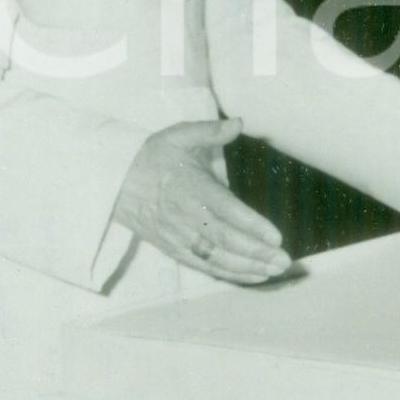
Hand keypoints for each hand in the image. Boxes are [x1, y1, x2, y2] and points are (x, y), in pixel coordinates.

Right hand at [113, 118, 290, 283]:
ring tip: (275, 271)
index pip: (225, 210)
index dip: (251, 225)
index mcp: (190, 187)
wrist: (114, 184)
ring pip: (217, 258)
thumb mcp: (178, 135)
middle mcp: (185, 216)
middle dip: (257, 253)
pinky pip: (206, 266)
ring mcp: (179, 237)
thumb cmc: (152, 158)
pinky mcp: (175, 250)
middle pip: (225, 240)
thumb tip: (239, 123)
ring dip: (248, 268)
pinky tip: (255, 276)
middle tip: (284, 260)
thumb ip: (210, 130)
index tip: (276, 235)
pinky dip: (231, 274)